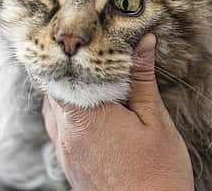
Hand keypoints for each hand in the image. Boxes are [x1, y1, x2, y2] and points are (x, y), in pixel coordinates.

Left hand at [42, 34, 193, 190]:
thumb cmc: (158, 174)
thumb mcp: (156, 120)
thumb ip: (142, 79)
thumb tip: (143, 42)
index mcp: (85, 119)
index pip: (57, 74)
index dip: (68, 52)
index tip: (84, 36)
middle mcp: (66, 136)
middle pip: (53, 90)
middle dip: (72, 71)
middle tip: (96, 54)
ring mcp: (65, 153)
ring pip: (55, 109)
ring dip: (71, 92)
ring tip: (100, 82)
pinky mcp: (70, 165)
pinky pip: (61, 129)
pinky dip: (74, 113)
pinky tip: (99, 111)